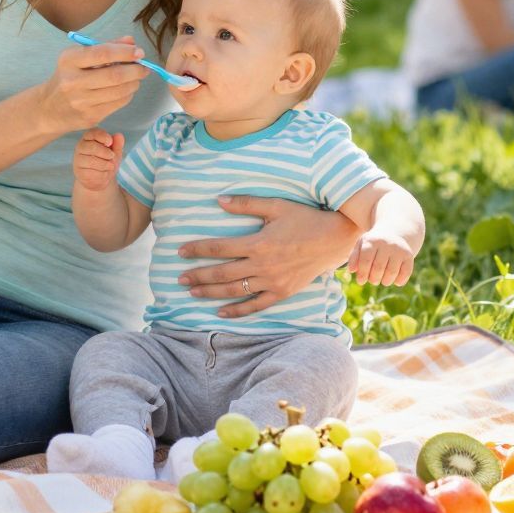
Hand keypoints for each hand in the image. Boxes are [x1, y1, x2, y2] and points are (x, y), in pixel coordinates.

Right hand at [37, 38, 146, 135]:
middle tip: (144, 67)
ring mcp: (81, 102)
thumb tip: (131, 41)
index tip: (140, 52)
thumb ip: (105, 47)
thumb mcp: (78, 57)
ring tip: (137, 78)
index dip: (125, 52)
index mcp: (69, 60)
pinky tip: (127, 90)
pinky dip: (128, 95)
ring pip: (119, 91)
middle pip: (115, 75)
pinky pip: (118, 104)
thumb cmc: (68, 76)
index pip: (103, 53)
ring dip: (134, 83)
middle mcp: (73, 81)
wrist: (49, 109)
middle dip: (136, 70)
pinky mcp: (90, 117)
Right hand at [73, 128, 123, 191]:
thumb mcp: (115, 153)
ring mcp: (78, 159)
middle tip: (112, 156)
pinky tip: (103, 173)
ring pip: (92, 160)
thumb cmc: (106, 162)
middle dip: (105, 152)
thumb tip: (119, 135)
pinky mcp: (78, 171)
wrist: (99, 179)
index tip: (110, 142)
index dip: (102, 136)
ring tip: (110, 166)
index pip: (92, 133)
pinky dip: (101, 173)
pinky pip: (91, 171)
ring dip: (105, 164)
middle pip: (92, 147)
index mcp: (89, 138)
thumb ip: (117, 144)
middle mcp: (81, 147)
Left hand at [177, 196, 358, 318]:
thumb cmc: (305, 218)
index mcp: (259, 243)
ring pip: (235, 291)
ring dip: (211, 293)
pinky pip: (256, 305)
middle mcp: (263, 265)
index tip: (180, 251)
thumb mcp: (277, 206)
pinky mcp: (283, 292)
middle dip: (198, 276)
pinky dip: (237, 311)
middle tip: (178, 279)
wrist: (334, 239)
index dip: (197, 249)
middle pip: (222, 273)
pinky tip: (221, 313)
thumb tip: (218, 200)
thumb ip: (246, 203)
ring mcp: (273, 282)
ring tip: (192, 293)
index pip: (219, 248)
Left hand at [348, 231, 415, 286]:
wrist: (393, 232)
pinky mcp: (408, 255)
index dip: (362, 274)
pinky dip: (399, 281)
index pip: (365, 261)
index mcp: (372, 241)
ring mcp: (399, 249)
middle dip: (373, 279)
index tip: (361, 281)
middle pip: (378, 269)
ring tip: (382, 280)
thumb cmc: (373, 243)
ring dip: (385, 281)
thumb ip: (354, 258)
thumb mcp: (361, 245)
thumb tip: (352, 270)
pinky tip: (395, 281)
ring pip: (391, 273)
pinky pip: (405, 273)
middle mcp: (386, 243)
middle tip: (373, 280)